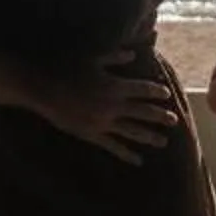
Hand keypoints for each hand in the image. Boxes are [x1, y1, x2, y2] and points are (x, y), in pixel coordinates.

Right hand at [38, 52, 179, 163]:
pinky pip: (113, 146)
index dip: (156, 91)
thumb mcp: (92, 58)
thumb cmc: (66, 67)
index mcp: (115, 86)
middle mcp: (113, 105)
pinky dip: (126, 154)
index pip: (143, 90)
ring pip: (132, 132)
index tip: (166, 94)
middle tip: (174, 121)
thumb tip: (133, 54)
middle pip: (143, 112)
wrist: (42, 89)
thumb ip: (114, 57)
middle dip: (160, 116)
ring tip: (163, 142)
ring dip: (149, 136)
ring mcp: (103, 122)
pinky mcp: (92, 134)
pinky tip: (138, 160)